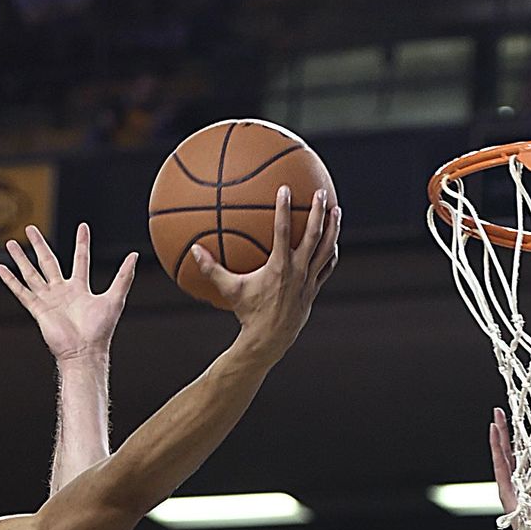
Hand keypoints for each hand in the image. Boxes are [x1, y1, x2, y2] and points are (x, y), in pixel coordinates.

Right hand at [0, 223, 136, 362]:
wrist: (85, 352)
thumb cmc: (100, 331)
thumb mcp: (115, 299)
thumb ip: (124, 277)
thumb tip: (134, 255)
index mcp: (80, 288)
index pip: (80, 259)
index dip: (82, 243)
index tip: (83, 226)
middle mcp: (62, 292)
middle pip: (48, 262)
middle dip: (39, 245)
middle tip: (31, 229)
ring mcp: (48, 300)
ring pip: (31, 274)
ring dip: (21, 259)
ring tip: (10, 243)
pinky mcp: (38, 310)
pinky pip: (22, 292)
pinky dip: (11, 281)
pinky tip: (1, 268)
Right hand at [191, 186, 339, 364]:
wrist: (268, 341)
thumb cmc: (247, 314)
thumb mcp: (230, 290)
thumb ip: (212, 269)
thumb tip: (194, 250)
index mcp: (279, 267)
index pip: (282, 230)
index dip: (283, 208)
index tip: (285, 188)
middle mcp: (298, 271)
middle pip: (313, 235)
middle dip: (317, 211)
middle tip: (320, 192)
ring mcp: (308, 281)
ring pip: (326, 249)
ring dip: (333, 228)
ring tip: (336, 210)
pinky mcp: (313, 290)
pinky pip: (326, 267)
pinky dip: (331, 253)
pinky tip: (332, 243)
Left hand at [490, 406, 530, 529]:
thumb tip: (528, 489)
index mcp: (508, 491)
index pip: (501, 461)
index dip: (497, 442)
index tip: (494, 424)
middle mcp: (509, 486)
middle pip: (503, 454)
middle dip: (501, 433)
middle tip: (498, 413)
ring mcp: (516, 488)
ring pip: (511, 459)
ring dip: (509, 440)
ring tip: (508, 423)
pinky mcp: (524, 491)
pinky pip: (521, 467)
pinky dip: (520, 453)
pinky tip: (523, 446)